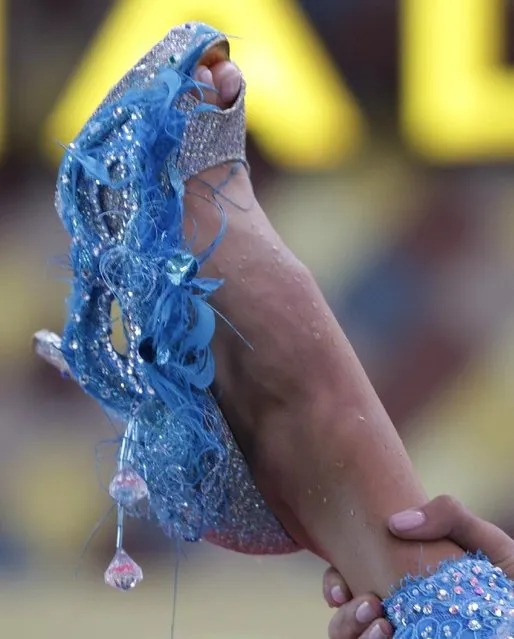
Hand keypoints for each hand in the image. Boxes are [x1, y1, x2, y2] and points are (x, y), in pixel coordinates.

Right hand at [323, 495, 513, 638]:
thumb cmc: (507, 580)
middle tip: (370, 602)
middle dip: (345, 619)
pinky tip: (393, 637)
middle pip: (344, 625)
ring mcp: (406, 637)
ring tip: (383, 623)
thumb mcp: (484, 541)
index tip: (340, 591)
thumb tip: (395, 524)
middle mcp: (396, 618)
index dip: (333, 588)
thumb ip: (447, 515)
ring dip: (355, 636)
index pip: (349, 589)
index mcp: (399, 587)